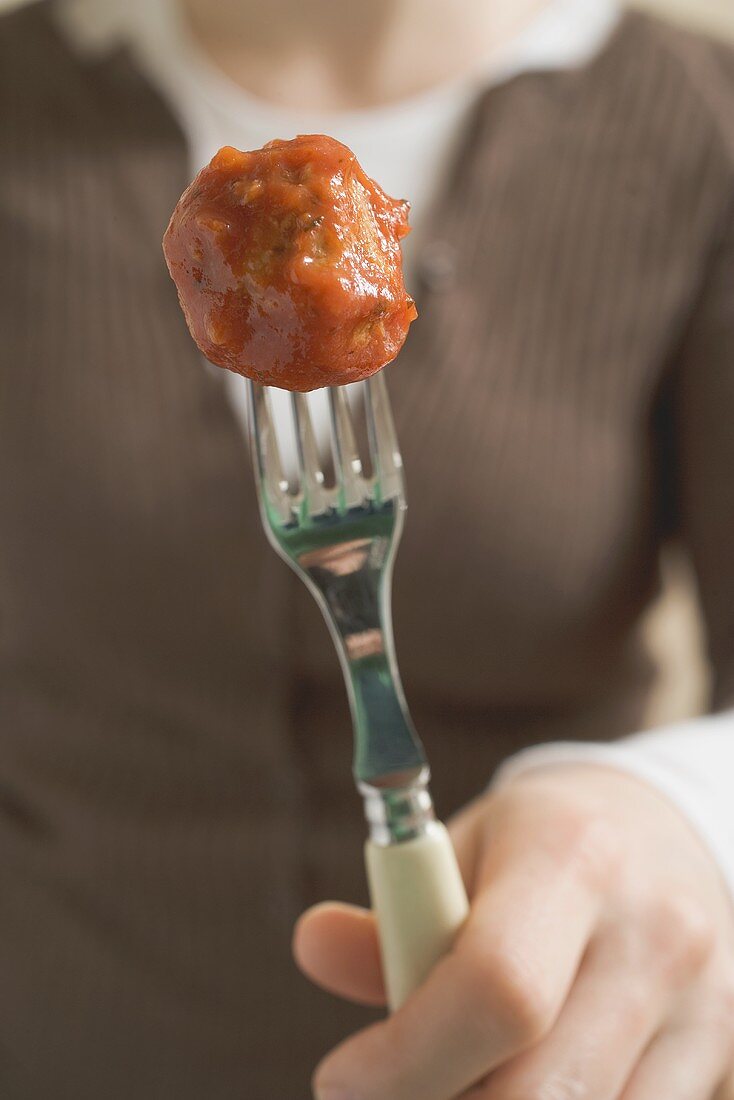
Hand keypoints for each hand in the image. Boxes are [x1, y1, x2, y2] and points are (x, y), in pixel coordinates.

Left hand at [293, 765, 733, 1098]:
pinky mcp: (726, 1056)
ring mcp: (707, 1007)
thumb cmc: (544, 842)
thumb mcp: (464, 848)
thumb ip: (394, 915)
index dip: (406, 1059)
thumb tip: (312, 946)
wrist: (668, 830)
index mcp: (575, 858)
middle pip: (539, 1094)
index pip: (496, 989)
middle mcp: (657, 935)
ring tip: (459, 1074)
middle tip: (386, 1090)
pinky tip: (527, 1078)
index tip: (340, 1080)